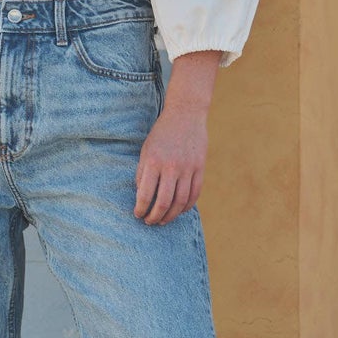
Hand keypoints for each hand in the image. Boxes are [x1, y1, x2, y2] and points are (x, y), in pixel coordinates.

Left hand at [135, 51, 219, 224]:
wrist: (186, 115)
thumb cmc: (161, 134)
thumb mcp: (146, 151)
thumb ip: (143, 174)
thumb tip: (141, 196)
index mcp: (154, 162)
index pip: (145, 194)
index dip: (141, 209)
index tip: (137, 214)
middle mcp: (171, 167)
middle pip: (163, 202)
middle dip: (154, 217)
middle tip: (149, 222)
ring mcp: (188, 168)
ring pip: (180, 201)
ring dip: (171, 215)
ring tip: (163, 220)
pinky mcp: (200, 168)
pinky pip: (195, 194)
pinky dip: (187, 206)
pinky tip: (179, 210)